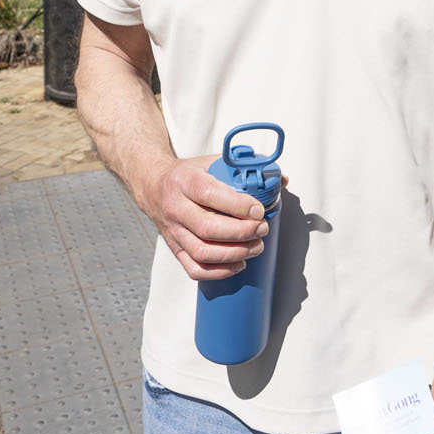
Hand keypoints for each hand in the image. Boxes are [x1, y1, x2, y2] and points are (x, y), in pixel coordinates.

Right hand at [142, 155, 269, 280]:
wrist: (154, 185)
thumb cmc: (188, 175)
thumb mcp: (212, 162)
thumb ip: (244, 170)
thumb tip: (279, 180)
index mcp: (185, 181)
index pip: (210, 194)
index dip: (237, 205)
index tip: (258, 210)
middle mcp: (176, 207)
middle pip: (208, 227)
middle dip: (242, 232)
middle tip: (262, 229)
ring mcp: (173, 231)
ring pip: (203, 251)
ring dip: (235, 253)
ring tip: (256, 246)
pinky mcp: (174, 248)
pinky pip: (194, 269)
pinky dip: (219, 272)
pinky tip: (238, 263)